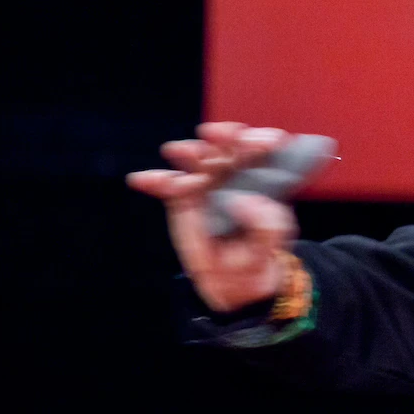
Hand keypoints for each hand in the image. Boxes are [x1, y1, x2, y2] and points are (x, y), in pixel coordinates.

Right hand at [127, 122, 308, 313]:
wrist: (234, 279)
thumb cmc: (258, 254)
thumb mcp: (271, 243)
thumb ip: (267, 224)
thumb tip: (242, 201)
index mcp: (260, 178)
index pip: (262, 151)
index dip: (261, 140)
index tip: (264, 141)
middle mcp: (232, 174)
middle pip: (228, 146)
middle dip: (223, 136)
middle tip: (216, 134)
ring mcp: (205, 184)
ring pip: (196, 159)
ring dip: (188, 150)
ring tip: (177, 151)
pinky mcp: (182, 198)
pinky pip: (166, 184)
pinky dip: (154, 179)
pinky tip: (142, 179)